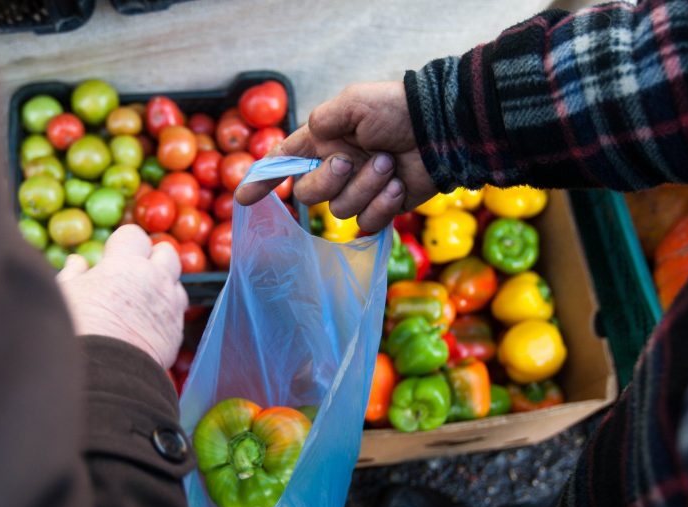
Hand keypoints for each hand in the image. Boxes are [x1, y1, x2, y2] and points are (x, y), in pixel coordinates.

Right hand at [57, 225, 187, 368]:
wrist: (103, 372)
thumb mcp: (65, 294)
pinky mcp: (176, 331)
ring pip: (177, 283)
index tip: (112, 257)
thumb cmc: (77, 329)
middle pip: (167, 252)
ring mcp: (170, 305)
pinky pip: (177, 314)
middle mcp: (154, 279)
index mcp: (126, 263)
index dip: (123, 243)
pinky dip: (166, 313)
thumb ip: (74, 273)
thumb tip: (78, 262)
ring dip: (164, 285)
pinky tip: (146, 324)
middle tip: (133, 273)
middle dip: (153, 258)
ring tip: (141, 300)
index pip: (134, 235)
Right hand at [236, 81, 436, 231]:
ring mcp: (359, 191)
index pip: (284, 163)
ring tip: (390, 164)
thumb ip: (322, 119)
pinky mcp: (382, 209)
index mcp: (324, 143)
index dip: (263, 181)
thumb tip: (310, 136)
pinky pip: (368, 223)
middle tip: (353, 160)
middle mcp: (337, 169)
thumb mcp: (354, 102)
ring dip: (366, 187)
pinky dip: (383, 205)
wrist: (442, 130)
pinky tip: (399, 185)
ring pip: (341, 211)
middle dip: (329, 180)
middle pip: (308, 193)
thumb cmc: (397, 110)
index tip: (244, 198)